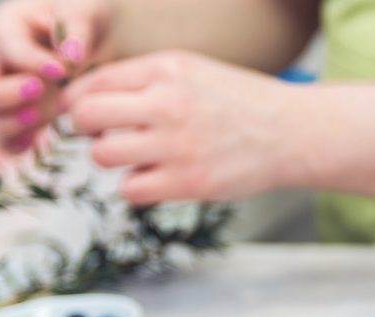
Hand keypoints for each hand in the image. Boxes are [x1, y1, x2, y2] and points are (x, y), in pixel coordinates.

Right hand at [0, 0, 110, 153]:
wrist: (99, 43)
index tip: (61, 70)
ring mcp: (9, 94)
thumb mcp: (85, 12)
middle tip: (38, 91)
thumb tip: (72, 55)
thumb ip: (77, 28)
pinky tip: (34, 144)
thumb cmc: (88, 21)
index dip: (32, 61)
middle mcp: (1, 63)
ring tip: (36, 117)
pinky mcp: (22, 118)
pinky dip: (16, 145)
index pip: (11, 47)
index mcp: (10, 29)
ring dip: (8, 122)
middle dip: (6, 93)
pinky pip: (7, 140)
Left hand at [63, 50, 311, 204]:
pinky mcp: (190, 182)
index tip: (89, 115)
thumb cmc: (245, 105)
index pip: (92, 83)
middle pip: (86, 117)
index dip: (81, 103)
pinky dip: (139, 187)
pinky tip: (160, 178)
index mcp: (167, 69)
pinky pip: (131, 190)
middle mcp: (168, 103)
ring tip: (140, 157)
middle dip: (87, 130)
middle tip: (106, 137)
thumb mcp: (195, 71)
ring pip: (102, 155)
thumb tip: (95, 100)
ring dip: (114, 160)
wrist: (293, 133)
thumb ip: (147, 80)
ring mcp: (178, 144)